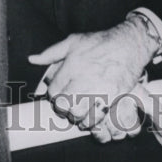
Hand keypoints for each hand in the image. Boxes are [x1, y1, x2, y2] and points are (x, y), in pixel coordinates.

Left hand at [29, 17, 158, 130]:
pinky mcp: (114, 96)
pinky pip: (98, 117)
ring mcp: (100, 88)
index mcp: (73, 64)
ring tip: (80, 113)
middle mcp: (84, 77)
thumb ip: (52, 52)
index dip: (54, 96)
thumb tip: (32, 59)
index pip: (54, 90)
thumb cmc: (100, 42)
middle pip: (64, 104)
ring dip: (77, 117)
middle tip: (68, 106)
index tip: (59, 95)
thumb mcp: (74, 41)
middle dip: (64, 108)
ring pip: (79, 114)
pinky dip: (93, 121)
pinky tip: (93, 117)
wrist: (130, 44)